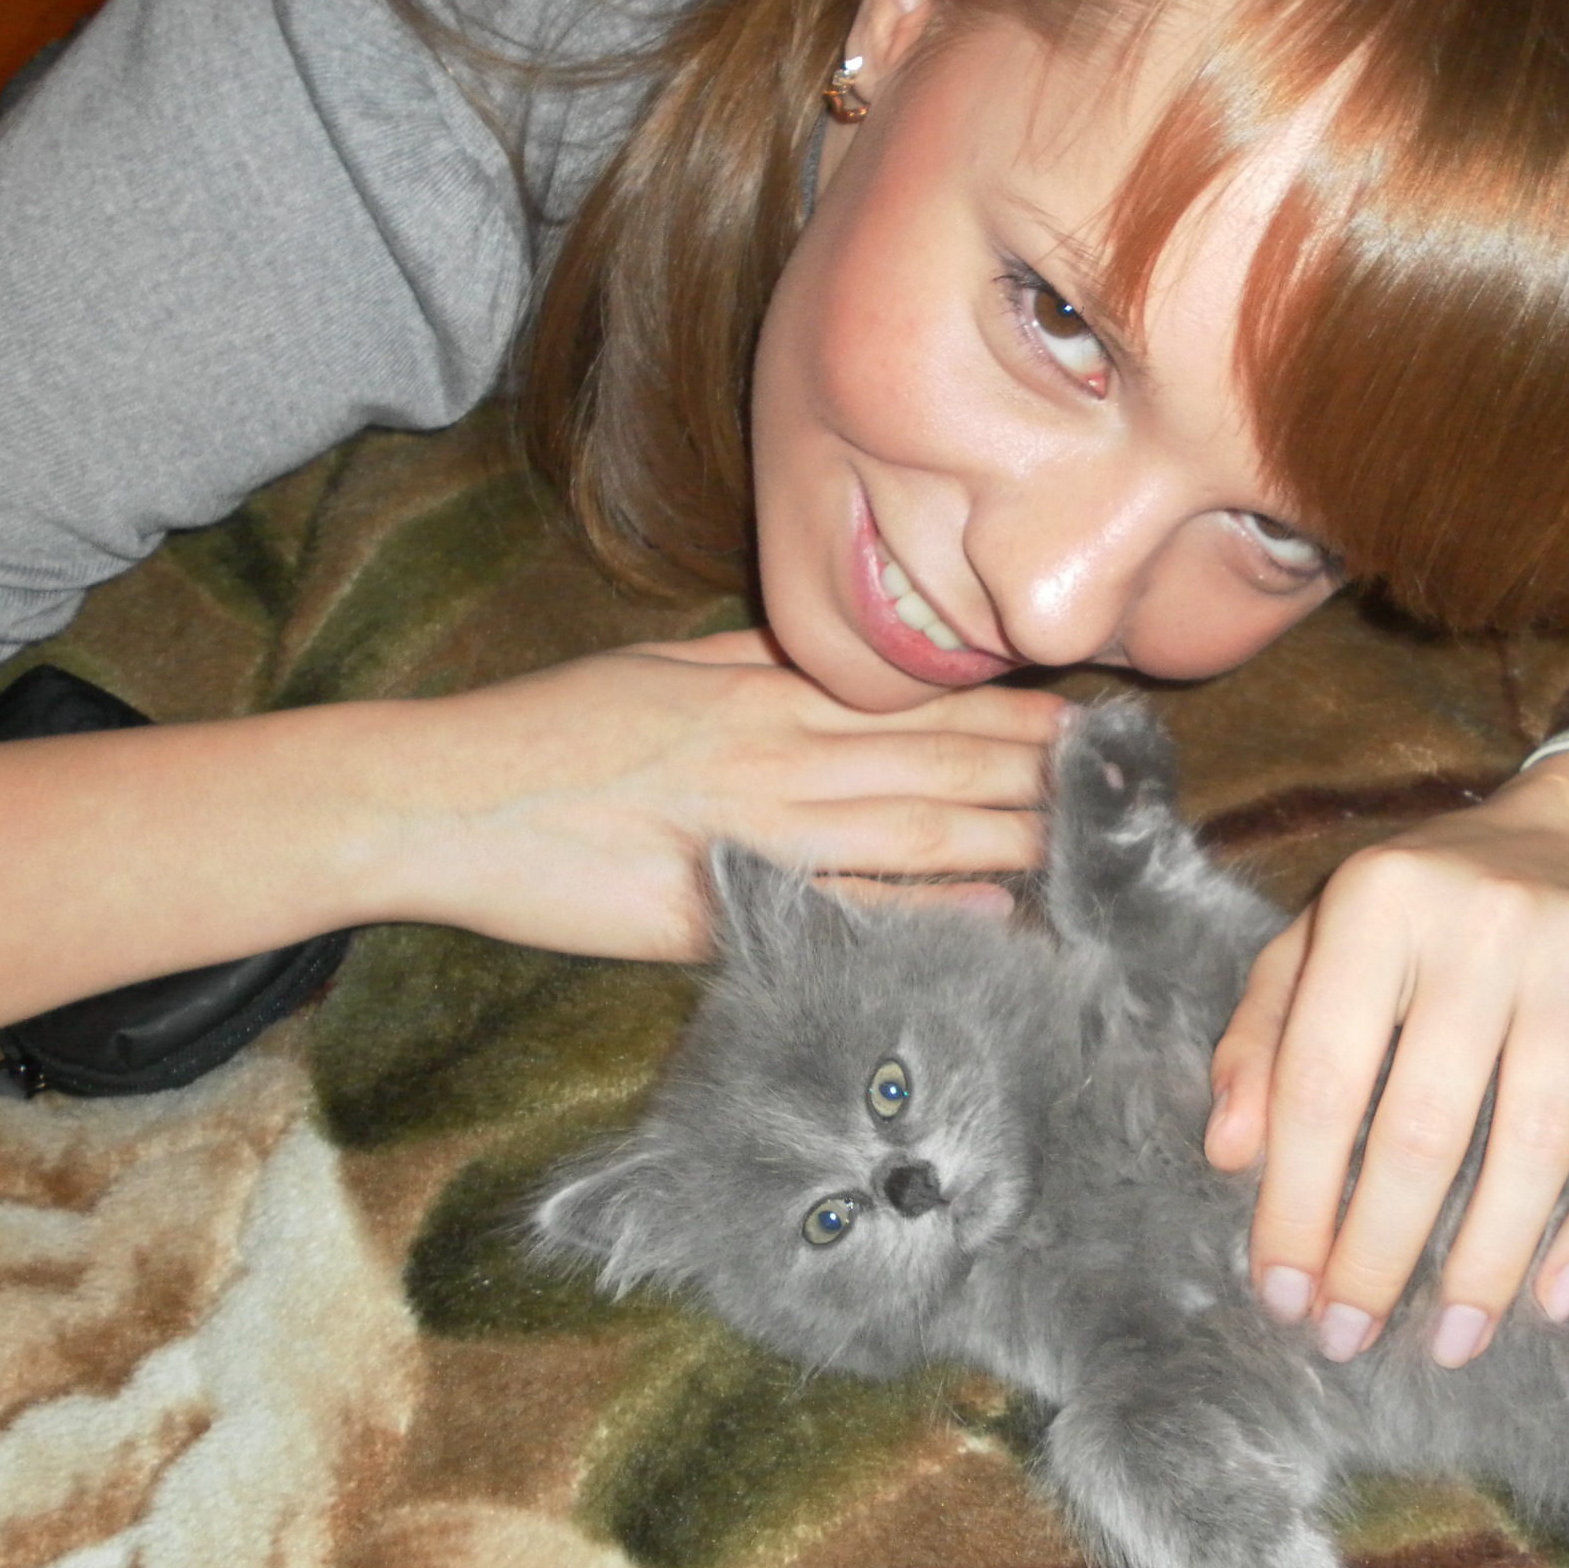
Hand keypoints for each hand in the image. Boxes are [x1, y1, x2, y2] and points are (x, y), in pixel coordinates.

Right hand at [369, 629, 1065, 958]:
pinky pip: (845, 904)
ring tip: (1089, 840)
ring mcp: (755, 829)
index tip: (1078, 722)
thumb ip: (755, 662)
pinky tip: (998, 911)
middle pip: (937, 757)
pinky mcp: (724, 905)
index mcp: (764, 690)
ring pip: (913, 824)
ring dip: (1012, 832)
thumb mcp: (660, 668)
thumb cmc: (548, 730)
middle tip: (1124, 781)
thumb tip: (837, 656)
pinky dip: (930, 907)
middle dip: (1039, 771)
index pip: (916, 698)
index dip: (1007, 712)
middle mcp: (777, 750)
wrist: (444, 799)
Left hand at [1204, 752, 1568, 1368]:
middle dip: (1379, 1253)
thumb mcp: (1314, 945)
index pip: (1325, 1082)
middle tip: (1349, 1337)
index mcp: (1378, 903)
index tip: (1282, 1293)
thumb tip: (1230, 1155)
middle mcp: (1484, 923)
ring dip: (1489, 1262)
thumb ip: (1259, 1041)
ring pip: (1538, 1142)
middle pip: (1427, 1126)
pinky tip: (1558, 1299)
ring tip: (1450, 1340)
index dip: (1299, 1201)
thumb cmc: (1418, 915)